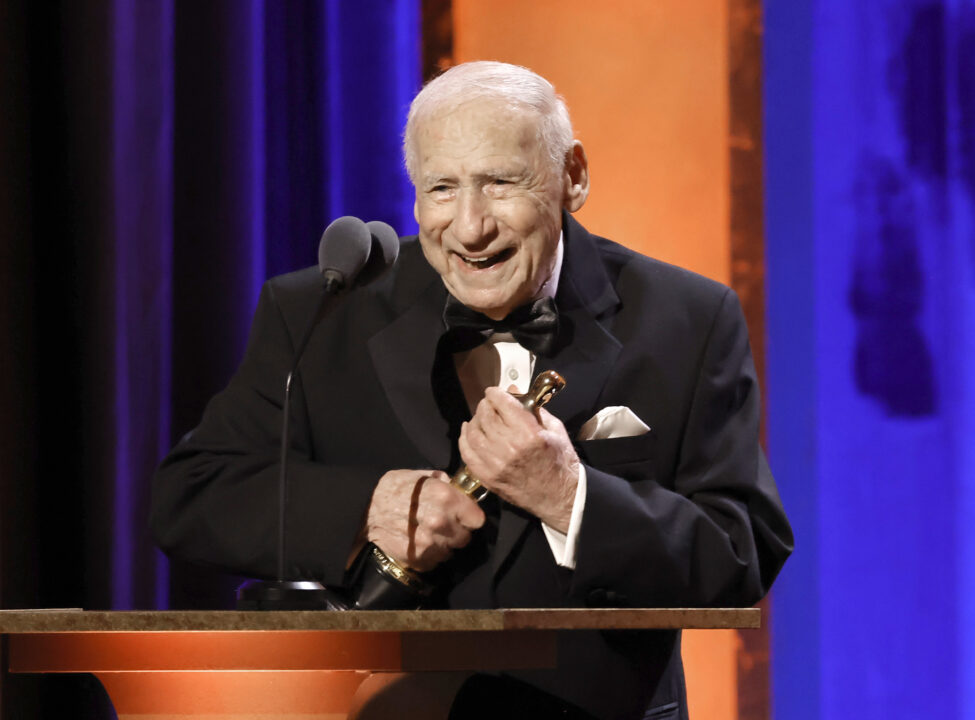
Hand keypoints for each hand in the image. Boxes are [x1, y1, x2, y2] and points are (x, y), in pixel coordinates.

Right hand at [365, 469, 484, 571]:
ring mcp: (429, 543)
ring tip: (429, 534)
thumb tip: (455, 485)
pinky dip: (430, 556)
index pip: (477, 518)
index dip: (470, 517)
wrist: (365, 510)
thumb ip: (442, 481)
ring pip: (451, 551)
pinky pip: (435, 562)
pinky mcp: (418, 559)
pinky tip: (419, 543)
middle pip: (466, 537)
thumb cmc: (393, 489)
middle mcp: (440, 522)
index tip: (464, 516)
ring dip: (443, 545)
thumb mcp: (419, 476)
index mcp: (445, 498)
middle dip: (458, 532)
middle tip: (444, 525)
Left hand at [459, 387, 579, 532]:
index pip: (502, 402)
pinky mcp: (487, 477)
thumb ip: (533, 409)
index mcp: (528, 433)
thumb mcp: (555, 429)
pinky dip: (465, 439)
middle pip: (485, 415)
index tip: (494, 392)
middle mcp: (509, 447)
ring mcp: (495, 464)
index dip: (495, 393)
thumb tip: (514, 392)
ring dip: (475, 421)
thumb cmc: (560, 462)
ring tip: (482, 419)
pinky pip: (467, 453)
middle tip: (490, 405)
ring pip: (473, 432)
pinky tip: (469, 432)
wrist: (559, 497)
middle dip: (486, 405)